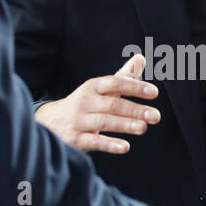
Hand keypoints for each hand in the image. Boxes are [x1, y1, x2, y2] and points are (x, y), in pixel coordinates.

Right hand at [35, 55, 160, 153]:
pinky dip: (109, 144)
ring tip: (143, 128)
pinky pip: (94, 142)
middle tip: (156, 116)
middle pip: (112, 104)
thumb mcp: (100, 89)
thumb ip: (122, 76)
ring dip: (124, 124)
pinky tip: (125, 147)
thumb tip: (141, 58)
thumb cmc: (84, 104)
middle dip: (134, 109)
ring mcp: (79, 121)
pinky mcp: (75, 139)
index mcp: (92, 87)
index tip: (154, 92)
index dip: (134, 86)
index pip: (114, 83)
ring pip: (103, 122)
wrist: (49, 122)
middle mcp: (85, 102)